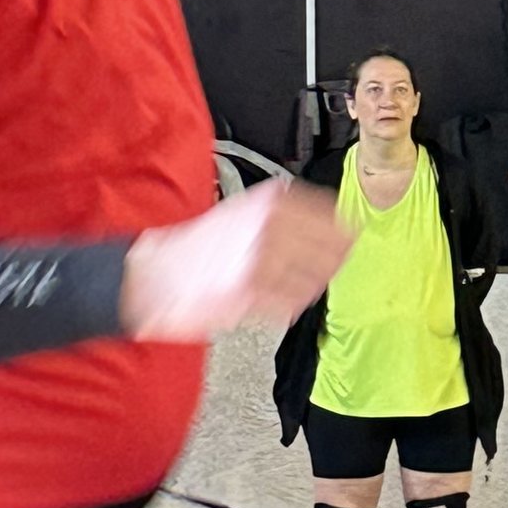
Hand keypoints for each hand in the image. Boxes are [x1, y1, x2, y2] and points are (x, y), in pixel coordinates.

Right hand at [120, 177, 349, 341]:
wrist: (156, 274)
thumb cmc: (199, 246)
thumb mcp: (241, 212)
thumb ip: (279, 215)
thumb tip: (322, 224)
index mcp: (266, 203)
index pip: (323, 213)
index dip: (340, 228)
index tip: (351, 235)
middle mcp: (268, 227)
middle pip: (325, 246)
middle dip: (336, 257)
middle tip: (341, 263)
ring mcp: (260, 259)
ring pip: (311, 276)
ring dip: (315, 282)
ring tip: (312, 285)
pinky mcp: (249, 293)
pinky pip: (289, 301)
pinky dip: (294, 304)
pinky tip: (290, 303)